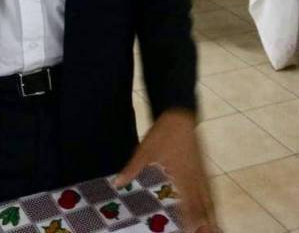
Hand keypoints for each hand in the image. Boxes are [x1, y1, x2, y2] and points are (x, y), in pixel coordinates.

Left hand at [112, 109, 220, 232]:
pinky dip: (213, 202)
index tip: (191, 231)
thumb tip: (117, 183)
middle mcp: (194, 176)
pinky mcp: (202, 166)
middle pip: (203, 205)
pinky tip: (214, 209)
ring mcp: (200, 171)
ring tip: (215, 229)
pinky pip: (210, 189)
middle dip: (206, 222)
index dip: (191, 219)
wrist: (180, 113)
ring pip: (209, 198)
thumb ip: (132, 168)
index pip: (188, 202)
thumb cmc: (163, 132)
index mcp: (181, 174)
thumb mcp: (145, 149)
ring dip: (212, 215)